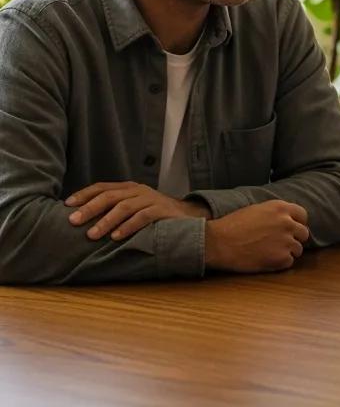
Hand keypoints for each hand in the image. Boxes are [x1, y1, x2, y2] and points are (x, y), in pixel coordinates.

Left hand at [66, 182, 209, 240]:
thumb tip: (82, 220)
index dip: (84, 194)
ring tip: (92, 234)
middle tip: (73, 221)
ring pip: (124, 206)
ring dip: (106, 220)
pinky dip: (128, 226)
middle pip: (110, 196)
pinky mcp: (161, 210)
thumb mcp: (132, 208)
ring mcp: (151, 199)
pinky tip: (116, 237)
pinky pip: (143, 216)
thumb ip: (113, 209)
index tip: (67, 205)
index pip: (102, 187)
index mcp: (129, 188)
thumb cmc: (153, 215)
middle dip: (90, 208)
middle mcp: (138, 190)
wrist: (187, 217)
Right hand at [204, 200, 309, 273]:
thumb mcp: (258, 209)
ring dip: (288, 252)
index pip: (303, 215)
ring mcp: (286, 240)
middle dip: (295, 239)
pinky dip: (280, 263)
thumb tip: (286, 219)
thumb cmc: (233, 225)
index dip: (298, 223)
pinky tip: (267, 260)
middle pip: (303, 233)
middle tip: (281, 244)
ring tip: (271, 253)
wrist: (219, 242)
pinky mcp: (280, 258)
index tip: (291, 230)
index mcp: (281, 207)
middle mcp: (287, 222)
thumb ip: (275, 213)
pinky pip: (289, 262)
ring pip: (298, 249)